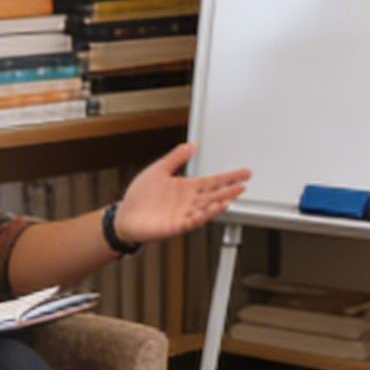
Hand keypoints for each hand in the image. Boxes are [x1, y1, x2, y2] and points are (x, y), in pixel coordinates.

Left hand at [112, 143, 255, 245]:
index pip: (213, 181)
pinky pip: (197, 219)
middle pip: (215, 193)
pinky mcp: (178, 224)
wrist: (125, 216)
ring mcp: (185, 213)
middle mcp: (190, 201)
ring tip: (235, 193)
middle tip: (245, 182)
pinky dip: (208, 213)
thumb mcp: (158, 170)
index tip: (243, 172)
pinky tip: (217, 207)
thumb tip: (190, 145)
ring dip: (223, 200)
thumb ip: (175, 158)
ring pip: (209, 206)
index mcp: (187, 187)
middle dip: (231, 188)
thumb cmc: (140, 196)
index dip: (229, 176)